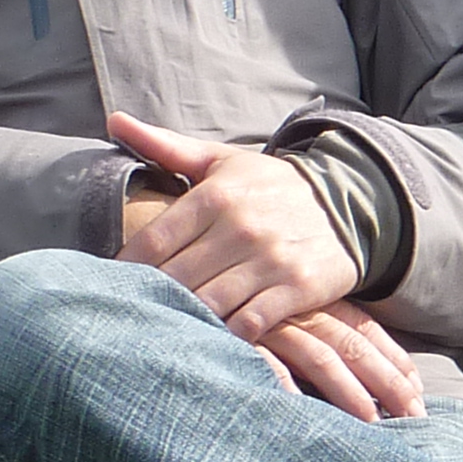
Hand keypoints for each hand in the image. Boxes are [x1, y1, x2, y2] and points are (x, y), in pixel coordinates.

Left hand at [113, 112, 360, 346]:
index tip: (111, 286)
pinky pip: (250, 324)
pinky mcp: (297, 287)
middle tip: (132, 316)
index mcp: (216, 196)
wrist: (351, 202)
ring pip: (209, 304)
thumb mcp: (222, 161)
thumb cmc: (272, 186)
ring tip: (167, 333)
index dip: (126, 270)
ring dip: (186, 321)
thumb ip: (165, 146)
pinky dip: (228, 337)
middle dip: (151, 300)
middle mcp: (241, 227)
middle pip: (176, 278)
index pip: (153, 243)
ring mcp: (271, 260)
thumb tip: (114, 120)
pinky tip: (213, 340)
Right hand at [252, 301, 428, 421]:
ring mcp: (270, 320)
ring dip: (348, 393)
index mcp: (316, 298)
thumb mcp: (284, 302)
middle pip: (354, 347)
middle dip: (388, 384)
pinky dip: (285, 387)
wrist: (181, 256)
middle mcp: (300, 307)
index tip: (419, 393)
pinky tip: (303, 412)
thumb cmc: (238, 288)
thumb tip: (359, 368)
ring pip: (320, 358)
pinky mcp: (237, 331)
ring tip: (371, 427)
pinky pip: (267, 362)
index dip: (394, 361)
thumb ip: (317, 327)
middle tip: (415, 418)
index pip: (365, 330)